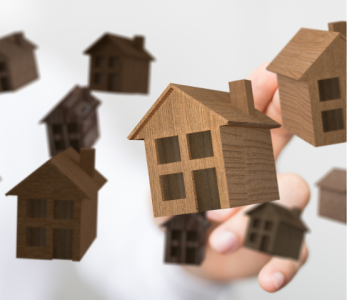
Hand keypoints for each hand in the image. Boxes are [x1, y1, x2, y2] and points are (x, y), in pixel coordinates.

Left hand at [182, 63, 308, 291]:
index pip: (259, 114)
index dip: (268, 90)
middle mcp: (261, 172)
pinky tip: (267, 277)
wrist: (177, 249)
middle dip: (281, 119)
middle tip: (267, 115)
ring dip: (253, 213)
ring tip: (216, 234)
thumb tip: (204, 119)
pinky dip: (283, 264)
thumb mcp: (169, 176)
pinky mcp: (275, 244)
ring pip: (289, 197)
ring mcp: (272, 207)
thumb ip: (184, 150)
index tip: (272, 66)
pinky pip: (295, 252)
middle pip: (283, 138)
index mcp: (237, 150)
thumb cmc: (175, 206)